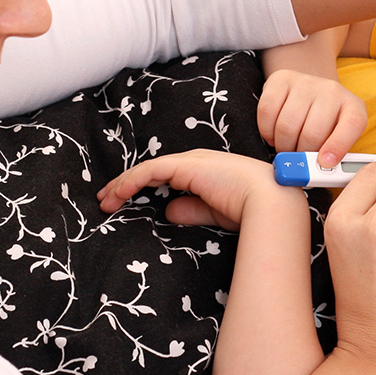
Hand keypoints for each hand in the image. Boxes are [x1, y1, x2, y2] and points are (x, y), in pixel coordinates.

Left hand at [96, 149, 305, 230]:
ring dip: (123, 184)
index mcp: (206, 171)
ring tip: (105, 200)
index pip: (167, 175)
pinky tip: (117, 194)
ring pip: (148, 169)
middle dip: (127, 184)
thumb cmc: (252, 211)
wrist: (270, 203)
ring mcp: (191, 161)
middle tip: (106, 200)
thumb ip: (191, 210)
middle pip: (153, 170)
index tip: (124, 203)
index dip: (143, 186)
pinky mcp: (186, 166)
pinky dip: (131, 181)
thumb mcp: (214, 213)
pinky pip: (151, 171)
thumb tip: (168, 211)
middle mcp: (196, 161)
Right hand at [257, 69, 367, 168]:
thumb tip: (320, 172)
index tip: (324, 163)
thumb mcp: (338, 139)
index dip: (338, 146)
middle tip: (297, 161)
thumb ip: (335, 157)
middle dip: (300, 155)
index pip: (352, 125)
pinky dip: (267, 131)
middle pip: (312, 133)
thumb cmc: (325, 124)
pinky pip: (267, 111)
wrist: (310, 92)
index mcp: (353, 108)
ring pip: (287, 125)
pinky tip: (274, 133)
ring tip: (286, 147)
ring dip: (282, 145)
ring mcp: (306, 83)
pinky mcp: (281, 80)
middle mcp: (332, 91)